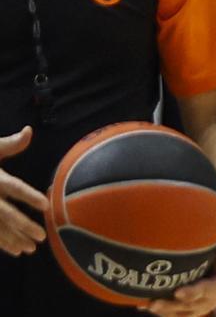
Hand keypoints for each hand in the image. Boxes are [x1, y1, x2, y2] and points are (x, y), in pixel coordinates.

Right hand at [0, 126, 48, 256]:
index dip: (28, 196)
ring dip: (13, 239)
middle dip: (23, 225)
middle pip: (5, 213)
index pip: (13, 187)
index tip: (46, 205)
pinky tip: (15, 250)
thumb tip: (28, 131)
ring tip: (31, 248)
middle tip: (42, 236)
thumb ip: (9, 144)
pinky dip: (2, 242)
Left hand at [145, 238, 215, 316]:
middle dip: (172, 306)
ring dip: (165, 311)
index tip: (178, 292)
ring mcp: (201, 303)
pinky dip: (162, 309)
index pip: (209, 291)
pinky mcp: (190, 304)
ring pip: (182, 312)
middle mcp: (212, 298)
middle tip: (154, 303)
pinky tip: (143, 304)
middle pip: (191, 306)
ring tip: (147, 305)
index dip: (193, 293)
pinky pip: (175, 310)